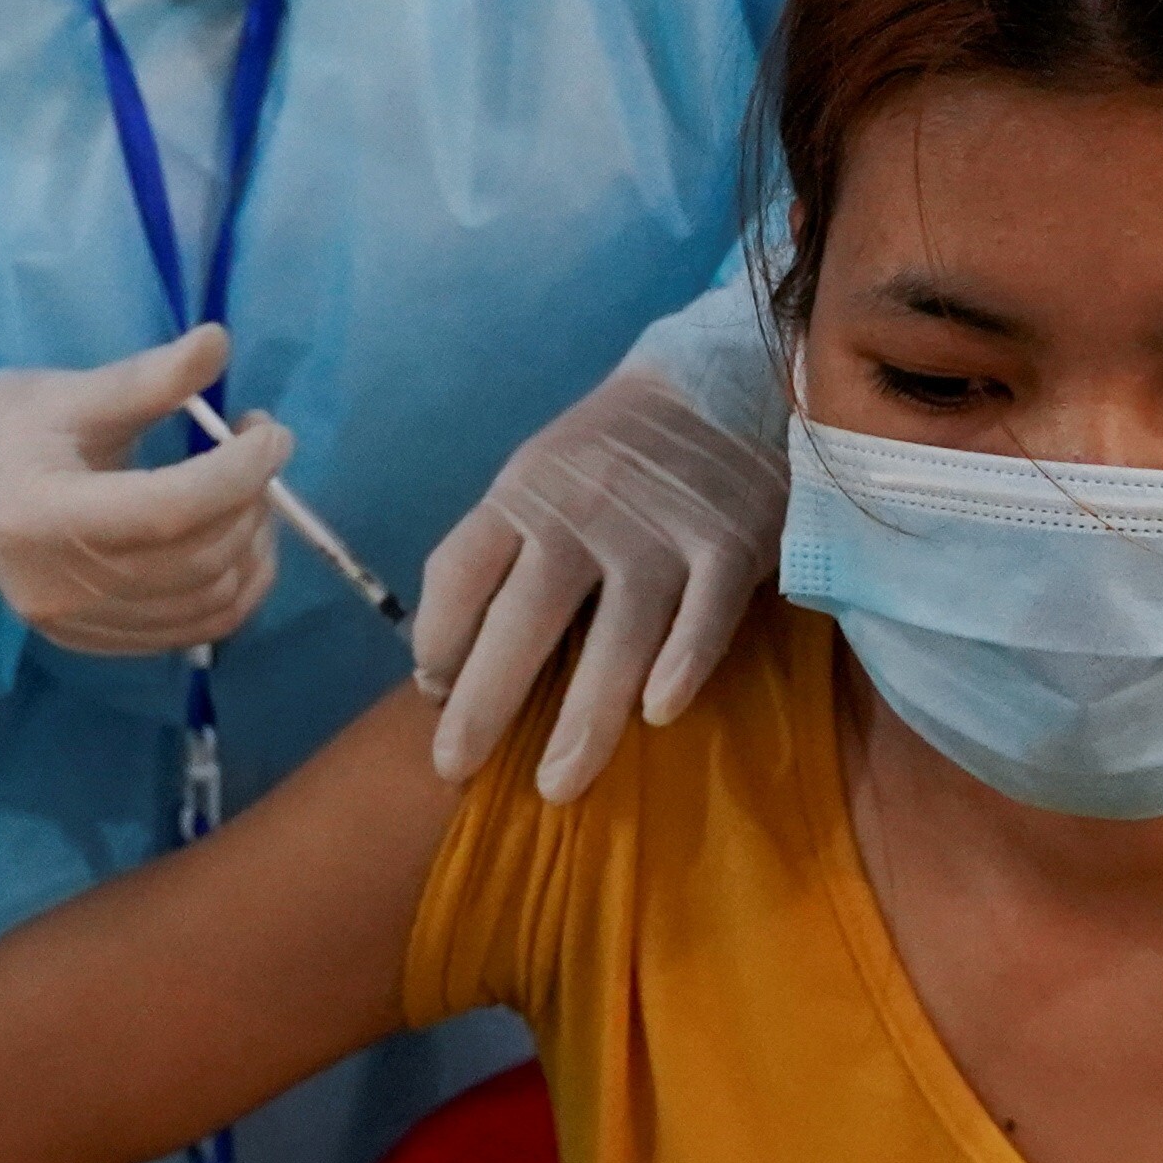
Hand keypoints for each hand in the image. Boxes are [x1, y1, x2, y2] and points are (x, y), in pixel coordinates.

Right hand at [0, 324, 284, 653]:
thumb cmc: (7, 433)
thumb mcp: (68, 393)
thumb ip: (145, 378)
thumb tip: (218, 342)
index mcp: (39, 519)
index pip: (165, 511)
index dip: (236, 474)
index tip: (269, 432)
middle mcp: (59, 590)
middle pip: (194, 559)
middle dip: (251, 499)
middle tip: (261, 446)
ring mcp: (80, 626)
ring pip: (209, 602)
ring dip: (254, 543)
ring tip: (252, 488)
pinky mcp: (100, 643)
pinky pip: (197, 628)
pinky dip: (238, 584)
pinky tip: (239, 535)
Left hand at [414, 365, 784, 799]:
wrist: (723, 378)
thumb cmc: (614, 456)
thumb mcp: (540, 481)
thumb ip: (499, 557)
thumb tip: (442, 672)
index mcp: (525, 494)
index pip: (460, 569)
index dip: (438, 636)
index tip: (432, 696)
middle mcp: (583, 510)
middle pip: (525, 614)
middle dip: (486, 698)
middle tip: (456, 767)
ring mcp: (660, 528)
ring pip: (617, 631)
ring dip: (584, 713)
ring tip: (555, 784)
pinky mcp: (730, 541)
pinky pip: (705, 612)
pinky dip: (683, 661)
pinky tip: (658, 713)